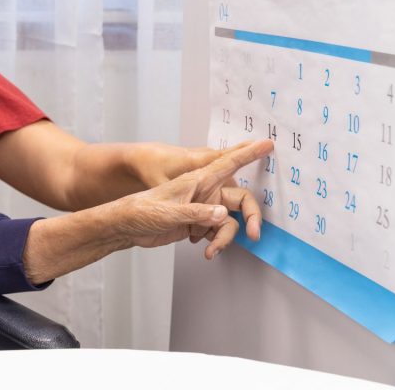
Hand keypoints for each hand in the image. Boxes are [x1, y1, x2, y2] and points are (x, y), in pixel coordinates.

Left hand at [110, 139, 272, 258]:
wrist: (126, 227)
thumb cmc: (141, 210)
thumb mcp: (167, 212)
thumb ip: (195, 214)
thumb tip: (223, 216)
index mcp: (197, 179)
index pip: (228, 162)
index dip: (249, 153)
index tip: (268, 144)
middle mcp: (204, 192)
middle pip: (239, 200)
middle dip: (250, 217)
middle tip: (255, 234)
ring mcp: (202, 208)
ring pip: (229, 221)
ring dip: (225, 237)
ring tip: (212, 249)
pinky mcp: (197, 223)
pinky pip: (218, 232)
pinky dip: (216, 242)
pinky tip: (204, 249)